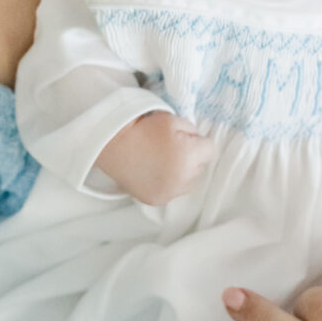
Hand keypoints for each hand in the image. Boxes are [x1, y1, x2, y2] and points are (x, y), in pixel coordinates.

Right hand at [95, 111, 214, 205]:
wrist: (111, 143)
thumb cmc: (143, 128)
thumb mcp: (173, 120)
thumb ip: (193, 130)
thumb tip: (200, 141)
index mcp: (189, 157)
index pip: (211, 149)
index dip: (199, 141)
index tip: (186, 137)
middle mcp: (182, 179)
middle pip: (202, 167)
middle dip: (193, 157)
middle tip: (173, 148)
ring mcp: (169, 193)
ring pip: (190, 182)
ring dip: (184, 173)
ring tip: (165, 161)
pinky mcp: (157, 200)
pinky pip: (173, 192)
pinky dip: (169, 183)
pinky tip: (156, 172)